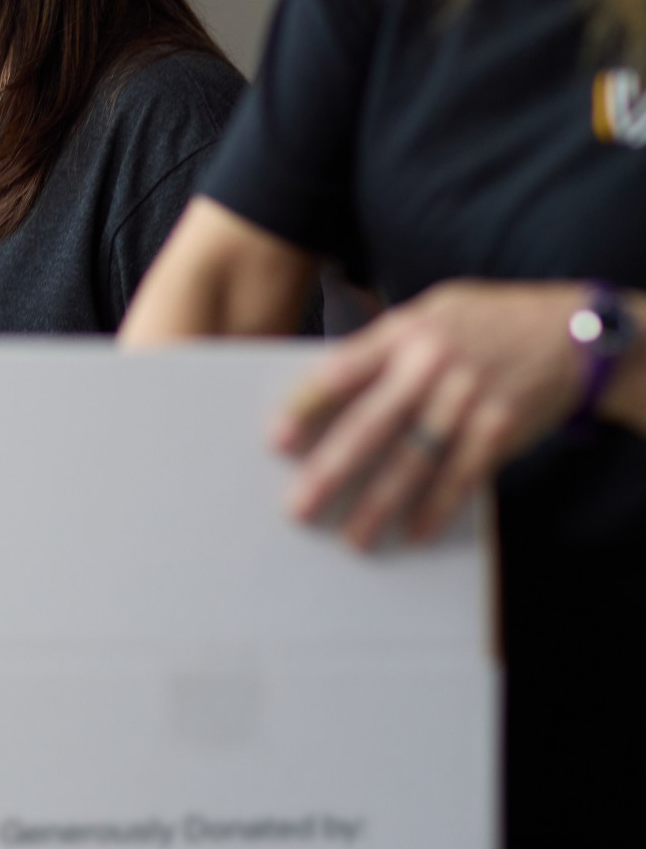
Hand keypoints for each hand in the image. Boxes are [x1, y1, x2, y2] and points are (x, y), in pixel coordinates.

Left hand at [271, 280, 586, 547]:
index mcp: (406, 331)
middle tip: (299, 507)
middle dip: (332, 469)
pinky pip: (462, 474)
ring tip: (354, 537)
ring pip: (415, 458)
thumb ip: (386, 344)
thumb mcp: (433, 311)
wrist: (571, 332)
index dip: (308, 406)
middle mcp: (433, 363)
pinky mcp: (501, 425)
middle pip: (372, 423)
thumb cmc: (488, 322)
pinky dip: (439, 506)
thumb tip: (329, 389)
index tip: (277, 440)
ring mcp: (469, 396)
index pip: (343, 369)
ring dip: (382, 503)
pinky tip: (416, 532)